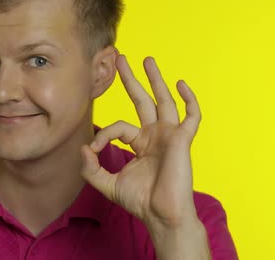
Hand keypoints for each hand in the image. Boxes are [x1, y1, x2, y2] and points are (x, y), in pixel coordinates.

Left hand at [80, 55, 201, 228]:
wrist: (160, 215)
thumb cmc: (139, 201)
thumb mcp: (106, 183)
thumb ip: (90, 167)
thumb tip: (83, 147)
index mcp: (139, 143)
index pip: (118, 126)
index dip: (104, 135)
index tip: (95, 149)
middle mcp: (154, 135)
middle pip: (142, 100)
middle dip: (131, 79)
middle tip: (121, 58)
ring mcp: (169, 135)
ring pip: (164, 101)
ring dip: (156, 79)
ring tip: (147, 59)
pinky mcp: (182, 140)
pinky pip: (191, 116)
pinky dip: (189, 100)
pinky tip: (180, 84)